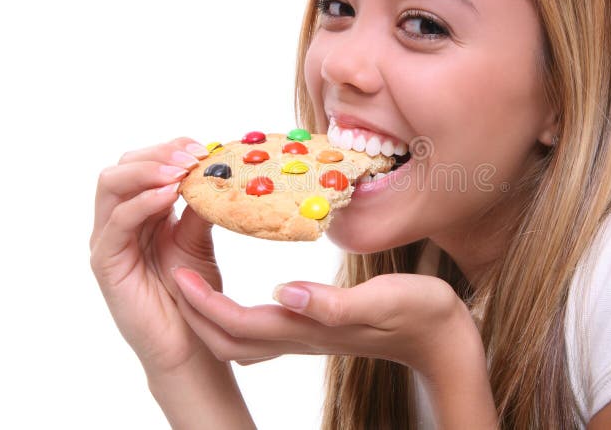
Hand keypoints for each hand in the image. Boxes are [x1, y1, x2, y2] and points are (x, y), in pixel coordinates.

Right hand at [90, 137, 223, 376]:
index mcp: (141, 211)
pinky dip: (141, 202)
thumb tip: (213, 168)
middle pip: (121, 168)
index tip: (200, 148)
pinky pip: (117, 222)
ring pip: (110, 186)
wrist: (189, 342)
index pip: (143, 164)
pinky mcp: (106, 262)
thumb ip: (198, 205)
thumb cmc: (193, 292)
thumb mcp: (200, 237)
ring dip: (147, 171)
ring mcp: (109, 240)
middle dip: (157, 155)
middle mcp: (119, 220)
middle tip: (191, 157)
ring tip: (180, 172)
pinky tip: (169, 195)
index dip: (168, 149)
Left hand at [170, 267, 478, 376]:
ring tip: (191, 274)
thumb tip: (283, 291)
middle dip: (193, 312)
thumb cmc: (418, 316)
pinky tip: (233, 281)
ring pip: (240, 336)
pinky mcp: (315, 327)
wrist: (441, 338)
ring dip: (209, 311)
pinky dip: (234, 306)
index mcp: (309, 329)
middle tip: (169, 272)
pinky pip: (259, 324)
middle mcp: (300, 336)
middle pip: (227, 340)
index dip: (203, 303)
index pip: (238, 325)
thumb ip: (331, 303)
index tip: (176, 271)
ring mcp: (306, 335)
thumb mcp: (380, 301)